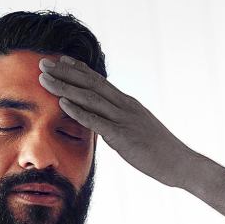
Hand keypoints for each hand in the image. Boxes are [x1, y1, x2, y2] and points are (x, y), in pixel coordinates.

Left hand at [38, 55, 195, 187]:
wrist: (181, 163)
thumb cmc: (161, 152)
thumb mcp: (138, 131)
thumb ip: (120, 124)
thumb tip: (104, 125)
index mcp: (128, 104)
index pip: (100, 81)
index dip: (79, 69)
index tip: (61, 60)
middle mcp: (125, 106)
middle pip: (90, 84)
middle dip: (65, 72)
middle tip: (42, 62)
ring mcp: (124, 120)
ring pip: (90, 98)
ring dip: (65, 87)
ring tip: (44, 78)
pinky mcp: (123, 136)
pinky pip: (97, 121)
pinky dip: (78, 111)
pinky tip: (62, 103)